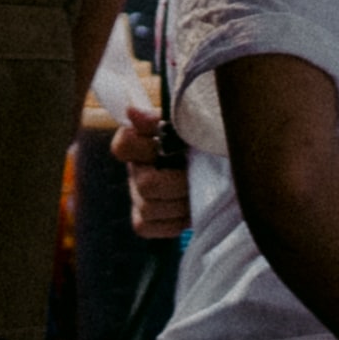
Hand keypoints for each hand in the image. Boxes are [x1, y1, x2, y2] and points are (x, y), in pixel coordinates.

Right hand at [115, 110, 191, 244]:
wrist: (216, 170)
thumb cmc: (198, 144)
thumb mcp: (185, 126)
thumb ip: (160, 120)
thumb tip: (132, 112)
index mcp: (139, 141)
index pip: (123, 145)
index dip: (144, 149)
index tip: (168, 145)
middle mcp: (133, 169)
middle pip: (145, 184)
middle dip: (177, 184)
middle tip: (196, 177)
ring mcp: (136, 197)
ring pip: (148, 209)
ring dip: (180, 204)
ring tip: (196, 194)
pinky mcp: (143, 221)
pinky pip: (146, 227)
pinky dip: (172, 222)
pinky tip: (187, 211)